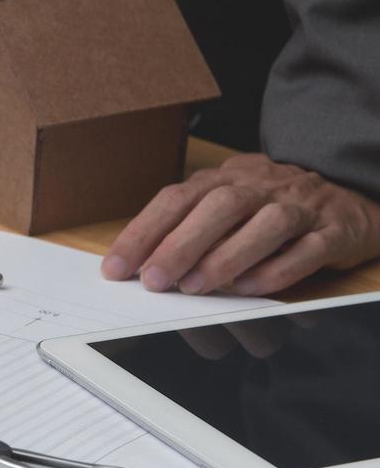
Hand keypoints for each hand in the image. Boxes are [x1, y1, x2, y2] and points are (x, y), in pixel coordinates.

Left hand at [101, 153, 379, 296]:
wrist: (351, 200)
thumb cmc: (271, 209)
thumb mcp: (225, 209)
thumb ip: (186, 229)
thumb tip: (138, 267)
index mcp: (226, 179)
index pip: (177, 198)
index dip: (143, 232)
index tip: (115, 268)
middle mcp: (263, 186)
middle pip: (221, 205)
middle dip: (181, 244)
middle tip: (153, 280)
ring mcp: (302, 205)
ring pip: (268, 223)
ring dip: (227, 256)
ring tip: (195, 287)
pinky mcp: (335, 230)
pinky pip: (310, 248)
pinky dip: (278, 269)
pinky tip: (250, 289)